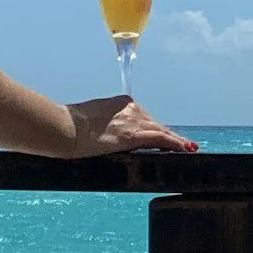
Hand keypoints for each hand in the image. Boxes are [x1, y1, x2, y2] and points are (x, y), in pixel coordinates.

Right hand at [66, 96, 198, 157]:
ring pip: (162, 131)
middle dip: (167, 135)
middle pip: (154, 124)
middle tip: (182, 144)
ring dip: (176, 141)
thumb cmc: (68, 126)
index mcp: (120, 103)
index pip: (142, 117)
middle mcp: (130, 109)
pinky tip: (186, 148)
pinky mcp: (134, 136)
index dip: (154, 128)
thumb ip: (100, 123)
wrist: (65, 128)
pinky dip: (176, 144)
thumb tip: (98, 133)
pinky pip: (162, 139)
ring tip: (188, 147)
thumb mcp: (88, 119)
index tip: (162, 135)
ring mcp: (134, 122)